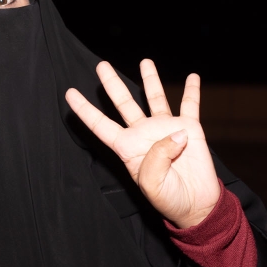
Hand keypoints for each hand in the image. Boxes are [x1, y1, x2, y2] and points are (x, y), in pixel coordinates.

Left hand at [65, 59, 219, 228]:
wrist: (197, 204)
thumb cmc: (169, 198)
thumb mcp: (152, 183)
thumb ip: (158, 156)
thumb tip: (177, 132)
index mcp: (128, 148)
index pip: (101, 125)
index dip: (85, 110)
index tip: (69, 93)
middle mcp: (144, 134)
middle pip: (124, 104)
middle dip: (112, 84)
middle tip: (101, 65)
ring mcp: (166, 129)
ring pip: (154, 98)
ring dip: (149, 79)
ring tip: (145, 61)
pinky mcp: (190, 129)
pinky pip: (190, 105)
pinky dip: (192, 90)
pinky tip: (193, 76)